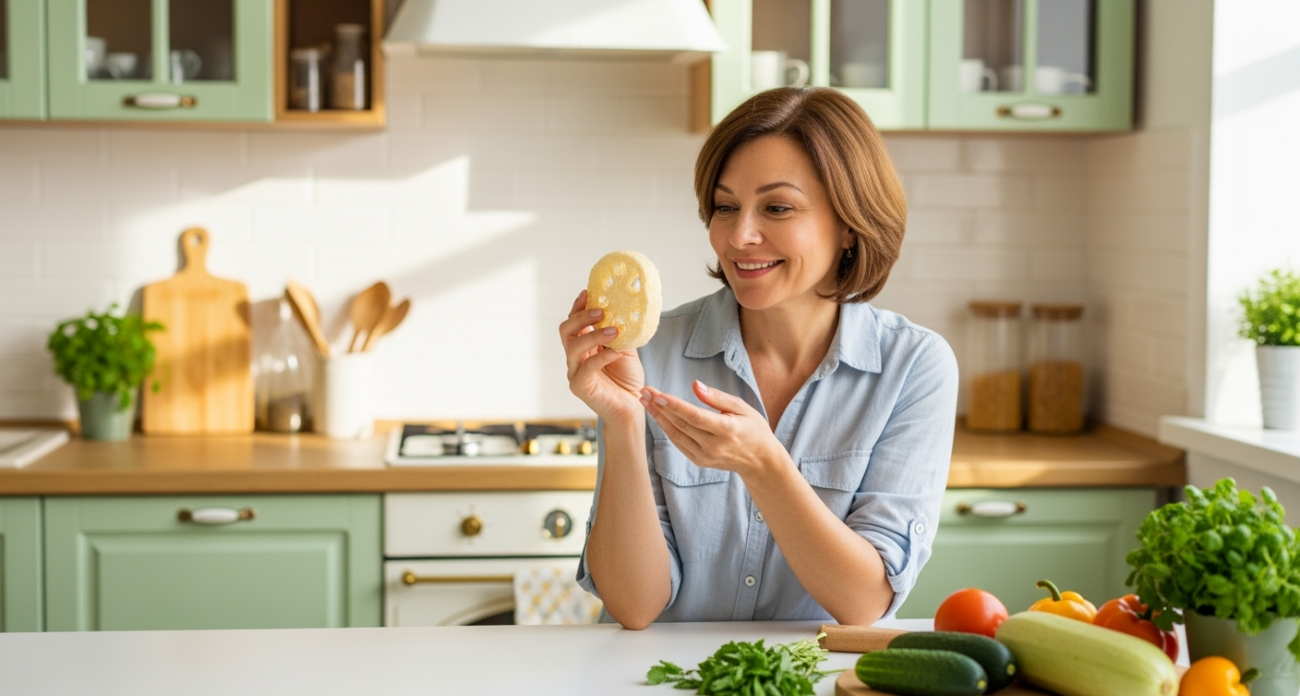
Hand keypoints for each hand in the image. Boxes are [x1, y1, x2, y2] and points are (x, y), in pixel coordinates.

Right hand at [560, 289, 645, 425]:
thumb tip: (626, 309)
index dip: (578, 306)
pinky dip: (602, 357)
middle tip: (601, 311)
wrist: (633, 407)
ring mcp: (575, 372)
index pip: (574, 322)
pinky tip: (616, 352)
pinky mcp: (580, 387)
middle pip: (566, 330)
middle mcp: (575, 357)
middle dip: (581, 317)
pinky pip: (586, 368)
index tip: (589, 292)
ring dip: (594, 334)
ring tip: (614, 330)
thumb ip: (621, 332)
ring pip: (573, 347)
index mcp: (583, 346)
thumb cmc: (627, 379)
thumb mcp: (626, 349)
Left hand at [640, 380, 790, 478]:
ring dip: (658, 417)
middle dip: (659, 407)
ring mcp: (705, 456)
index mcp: (726, 430)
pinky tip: (657, 415)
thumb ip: (717, 397)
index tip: (657, 394)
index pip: (695, 417)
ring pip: (676, 435)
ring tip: (644, 401)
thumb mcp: (742, 408)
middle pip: (681, 425)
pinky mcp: (699, 461)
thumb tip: (695, 385)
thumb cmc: (753, 429)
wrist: (760, 460)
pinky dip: (666, 428)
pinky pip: (679, 443)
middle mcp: (714, 446)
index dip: (674, 405)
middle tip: (644, 391)